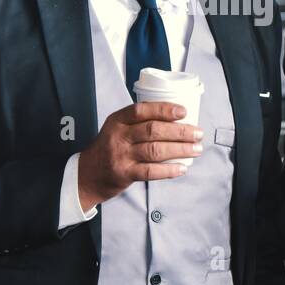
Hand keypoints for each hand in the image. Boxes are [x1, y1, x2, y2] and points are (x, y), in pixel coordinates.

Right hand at [77, 102, 202, 209]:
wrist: (87, 175)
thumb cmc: (108, 149)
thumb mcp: (117, 129)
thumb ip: (139, 123)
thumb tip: (176, 120)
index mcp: (118, 120)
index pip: (142, 111)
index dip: (164, 110)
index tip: (183, 112)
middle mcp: (118, 136)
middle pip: (153, 130)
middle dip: (180, 132)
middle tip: (197, 133)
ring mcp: (121, 156)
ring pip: (155, 150)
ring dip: (180, 150)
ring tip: (196, 149)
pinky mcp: (124, 174)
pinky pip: (150, 171)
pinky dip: (169, 170)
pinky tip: (182, 168)